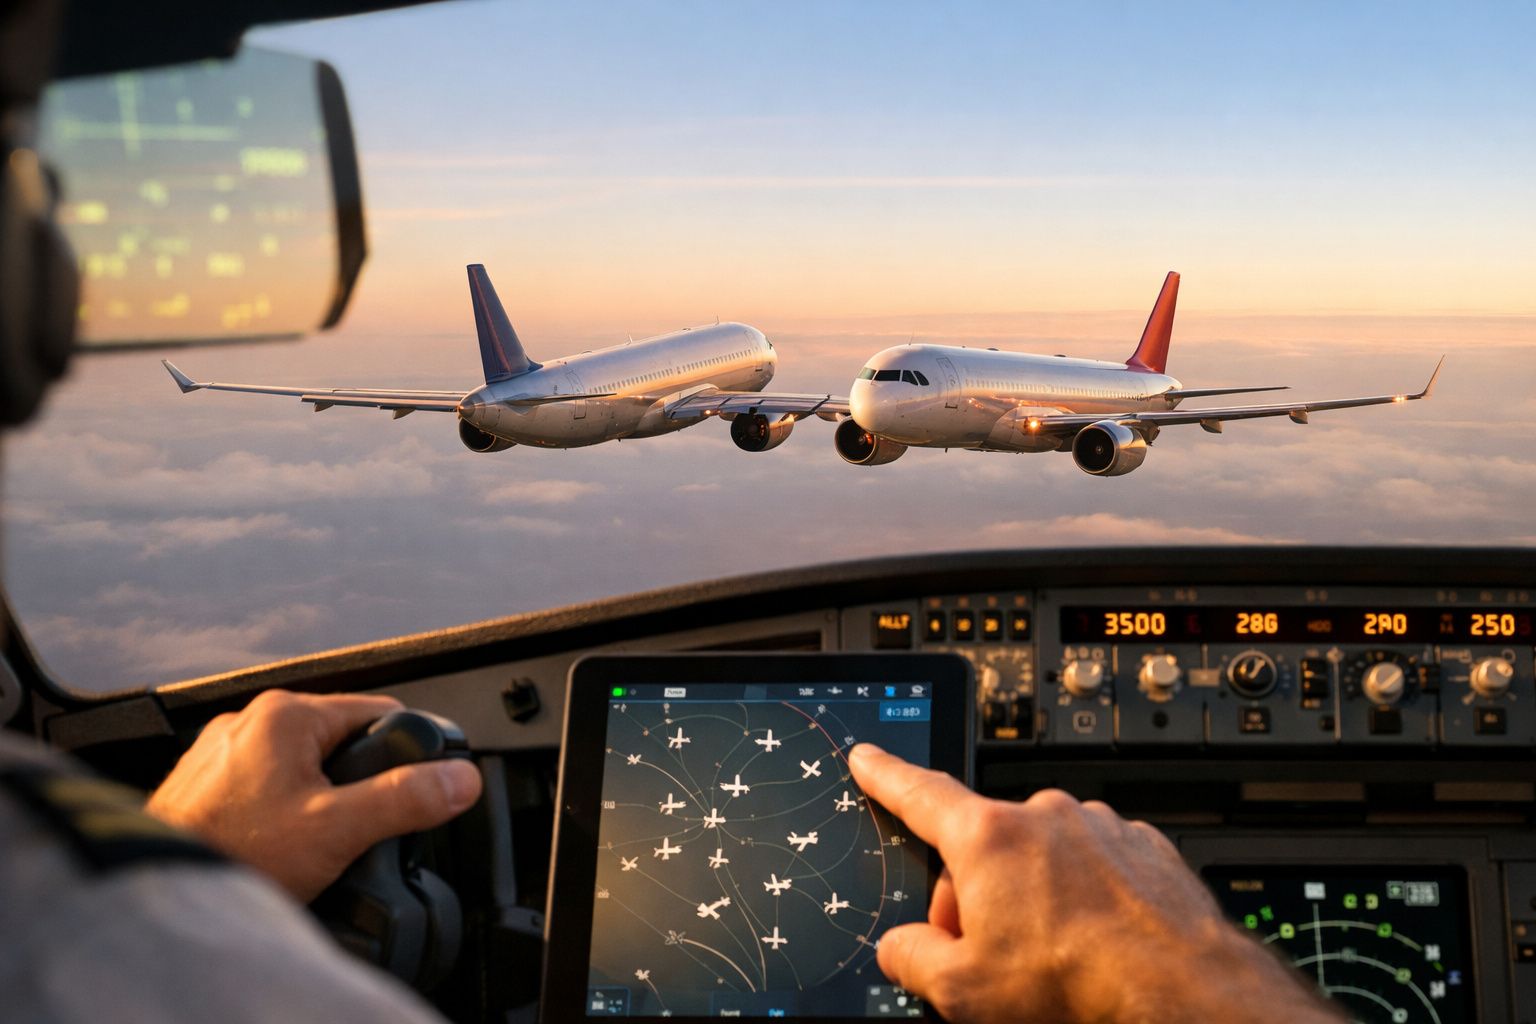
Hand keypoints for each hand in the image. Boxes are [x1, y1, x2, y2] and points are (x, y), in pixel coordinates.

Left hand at [146, 689, 482, 901]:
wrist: (156, 894)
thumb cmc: (230, 855)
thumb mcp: (338, 829)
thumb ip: (406, 798)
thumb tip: (460, 779)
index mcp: (286, 713)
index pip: (380, 711)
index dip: (407, 751)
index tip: (414, 787)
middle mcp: (251, 720)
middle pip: (340, 740)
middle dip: (355, 783)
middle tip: (350, 830)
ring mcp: (223, 751)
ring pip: (302, 765)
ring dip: (316, 799)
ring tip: (310, 843)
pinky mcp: (204, 784)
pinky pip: (265, 786)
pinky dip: (279, 812)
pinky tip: (276, 847)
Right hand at [847, 744, 1342, 1023]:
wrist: (1185, 997)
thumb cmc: (1080, 988)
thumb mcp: (964, 991)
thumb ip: (913, 958)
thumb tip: (902, 947)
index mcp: (989, 838)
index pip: (919, 794)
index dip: (886, 776)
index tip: (870, 757)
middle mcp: (1045, 817)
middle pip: (983, 848)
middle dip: (977, 897)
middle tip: (991, 957)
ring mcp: (1099, 829)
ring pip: (1041, 860)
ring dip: (1033, 899)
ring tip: (1055, 959)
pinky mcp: (1143, 850)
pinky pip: (1094, 867)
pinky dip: (1086, 900)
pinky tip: (1096, 945)